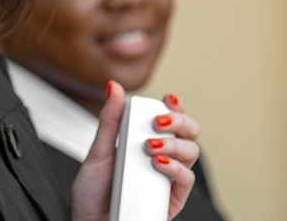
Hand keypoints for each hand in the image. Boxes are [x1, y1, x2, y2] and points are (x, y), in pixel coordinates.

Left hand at [71, 82, 200, 220]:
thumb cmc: (94, 193)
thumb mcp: (99, 152)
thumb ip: (110, 121)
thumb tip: (113, 87)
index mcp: (144, 144)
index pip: (169, 120)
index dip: (175, 107)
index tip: (168, 98)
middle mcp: (161, 159)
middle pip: (189, 133)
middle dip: (180, 121)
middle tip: (158, 122)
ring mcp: (168, 178)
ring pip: (192, 152)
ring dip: (175, 143)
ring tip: (150, 146)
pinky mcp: (173, 200)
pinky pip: (186, 179)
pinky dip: (174, 167)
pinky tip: (157, 163)